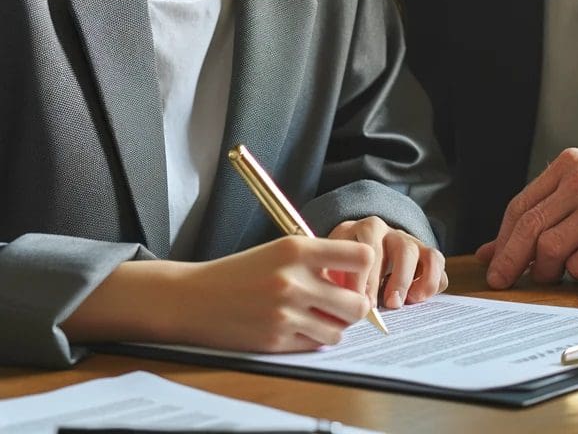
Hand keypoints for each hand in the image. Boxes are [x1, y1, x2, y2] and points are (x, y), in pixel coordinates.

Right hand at [64, 235, 375, 352]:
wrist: (195, 298)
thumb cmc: (243, 270)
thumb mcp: (282, 249)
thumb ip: (320, 259)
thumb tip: (360, 278)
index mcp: (298, 249)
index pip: (361, 256)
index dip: (365, 269)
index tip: (355, 276)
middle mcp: (294, 280)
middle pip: (357, 303)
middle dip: (355, 306)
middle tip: (343, 303)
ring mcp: (285, 313)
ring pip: (339, 331)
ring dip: (335, 326)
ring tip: (319, 316)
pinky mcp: (275, 340)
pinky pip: (316, 345)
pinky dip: (314, 339)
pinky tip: (300, 327)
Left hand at [329, 216, 447, 308]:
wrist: (357, 248)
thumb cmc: (344, 263)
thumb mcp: (333, 265)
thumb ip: (336, 281)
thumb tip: (343, 306)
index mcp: (365, 230)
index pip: (369, 245)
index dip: (367, 276)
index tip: (362, 303)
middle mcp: (391, 232)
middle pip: (403, 248)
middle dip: (398, 279)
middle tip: (391, 305)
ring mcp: (411, 242)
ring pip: (426, 254)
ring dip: (421, 280)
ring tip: (410, 302)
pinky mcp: (425, 255)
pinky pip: (438, 264)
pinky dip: (433, 282)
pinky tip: (418, 299)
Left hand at [475, 148, 577, 287]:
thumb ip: (547, 209)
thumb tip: (495, 249)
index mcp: (570, 165)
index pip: (521, 206)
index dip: (502, 240)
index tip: (493, 265)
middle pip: (530, 227)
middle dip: (511, 261)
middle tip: (503, 283)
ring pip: (552, 248)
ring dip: (547, 271)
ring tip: (555, 276)